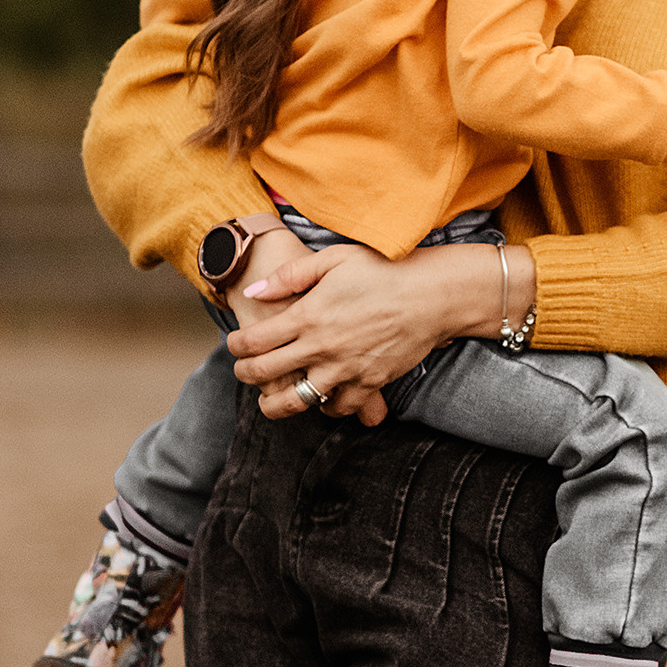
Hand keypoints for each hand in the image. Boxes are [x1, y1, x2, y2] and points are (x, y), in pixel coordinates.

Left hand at [225, 236, 513, 419]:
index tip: (235, 345)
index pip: (254, 341)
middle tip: (243, 372)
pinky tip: (321, 400)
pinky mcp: (369, 383)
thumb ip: (290, 275)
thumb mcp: (334, 259)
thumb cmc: (383, 271)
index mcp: (308, 314)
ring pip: (297, 401)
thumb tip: (255, 291)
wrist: (431, 295)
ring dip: (276, 405)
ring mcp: (345, 369)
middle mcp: (321, 346)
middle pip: (265, 374)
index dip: (236, 346)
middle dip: (246, 375)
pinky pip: (339, 407)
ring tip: (271, 403)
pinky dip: (327, 407)